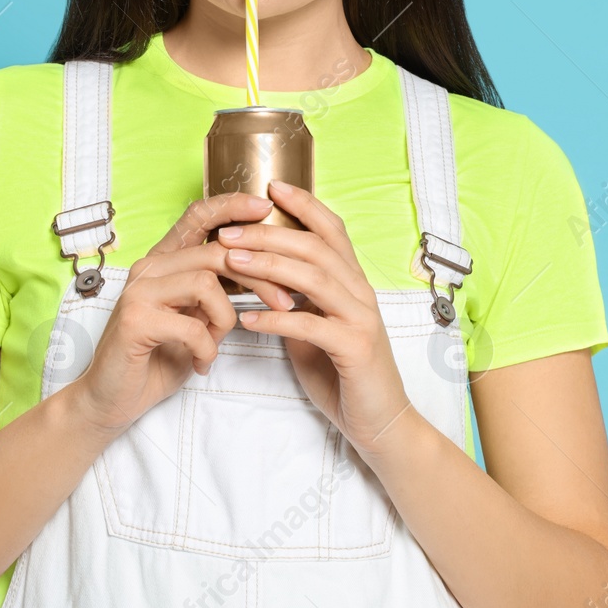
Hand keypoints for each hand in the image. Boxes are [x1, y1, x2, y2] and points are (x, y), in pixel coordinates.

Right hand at [69, 192, 275, 436]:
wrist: (113, 398)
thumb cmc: (158, 358)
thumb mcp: (195, 319)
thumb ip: (216, 294)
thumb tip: (265, 276)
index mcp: (164, 262)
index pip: (197, 216)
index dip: (231, 206)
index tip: (264, 207)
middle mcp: (148, 268)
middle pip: (215, 251)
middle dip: (259, 277)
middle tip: (283, 302)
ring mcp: (139, 291)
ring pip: (206, 282)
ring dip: (225, 318)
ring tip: (216, 343)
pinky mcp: (135, 320)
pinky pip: (192, 326)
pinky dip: (207, 348)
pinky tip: (201, 363)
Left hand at [213, 177, 416, 459]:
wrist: (378, 420)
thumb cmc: (343, 372)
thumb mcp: (317, 327)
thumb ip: (299, 300)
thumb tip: (263, 278)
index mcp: (353, 282)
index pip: (332, 229)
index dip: (304, 205)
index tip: (269, 188)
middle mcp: (361, 293)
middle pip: (316, 247)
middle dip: (269, 235)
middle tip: (228, 233)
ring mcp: (361, 319)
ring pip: (314, 278)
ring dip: (269, 267)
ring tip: (232, 263)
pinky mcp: (355, 349)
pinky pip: (311, 326)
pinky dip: (276, 320)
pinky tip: (247, 320)